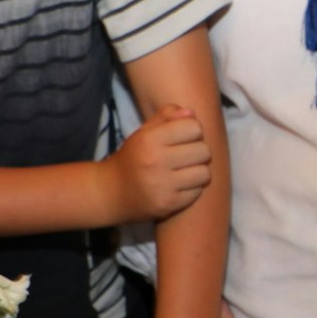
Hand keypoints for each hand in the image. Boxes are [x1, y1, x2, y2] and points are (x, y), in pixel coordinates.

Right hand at [105, 105, 209, 220]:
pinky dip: (192, 188)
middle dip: (198, 151)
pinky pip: (197, 191)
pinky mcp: (168, 204)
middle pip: (203, 150)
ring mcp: (162, 186)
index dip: (192, 131)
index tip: (184, 137)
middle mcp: (155, 162)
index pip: (194, 128)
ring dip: (198, 170)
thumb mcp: (144, 132)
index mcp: (149, 140)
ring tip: (186, 170)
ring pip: (204, 173)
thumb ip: (166, 117)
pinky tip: (180, 185)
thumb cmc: (133, 157)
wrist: (111, 193)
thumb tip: (192, 113)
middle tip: (186, 155)